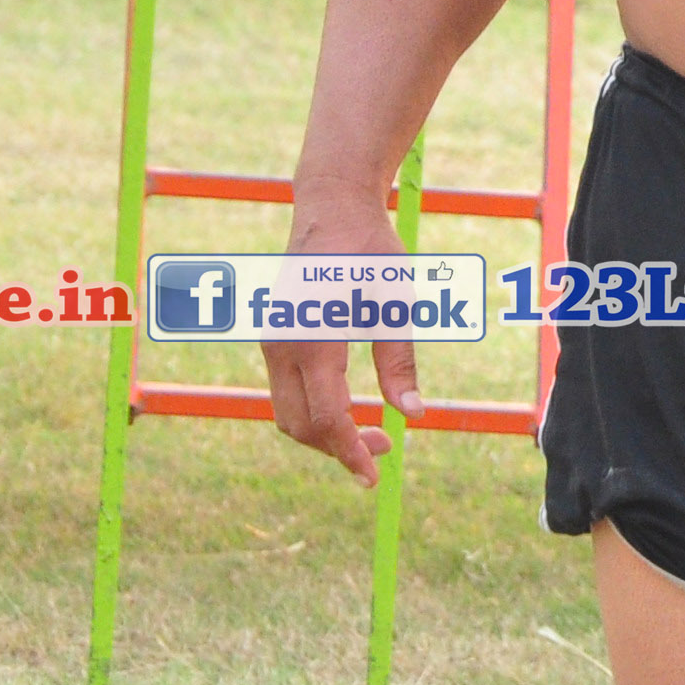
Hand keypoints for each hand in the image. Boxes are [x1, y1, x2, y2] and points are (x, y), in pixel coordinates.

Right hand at [270, 183, 425, 488]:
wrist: (332, 206)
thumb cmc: (370, 250)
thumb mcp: (396, 302)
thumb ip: (400, 360)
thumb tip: (413, 414)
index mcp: (314, 339)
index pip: (327, 418)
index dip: (350, 453)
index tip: (374, 478)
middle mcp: (282, 344)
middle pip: (299, 426)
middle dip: (339, 449)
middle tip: (386, 447)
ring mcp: (271, 341)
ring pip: (288, 414)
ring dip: (324, 434)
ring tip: (373, 430)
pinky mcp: (272, 338)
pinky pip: (285, 393)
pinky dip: (313, 412)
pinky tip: (348, 407)